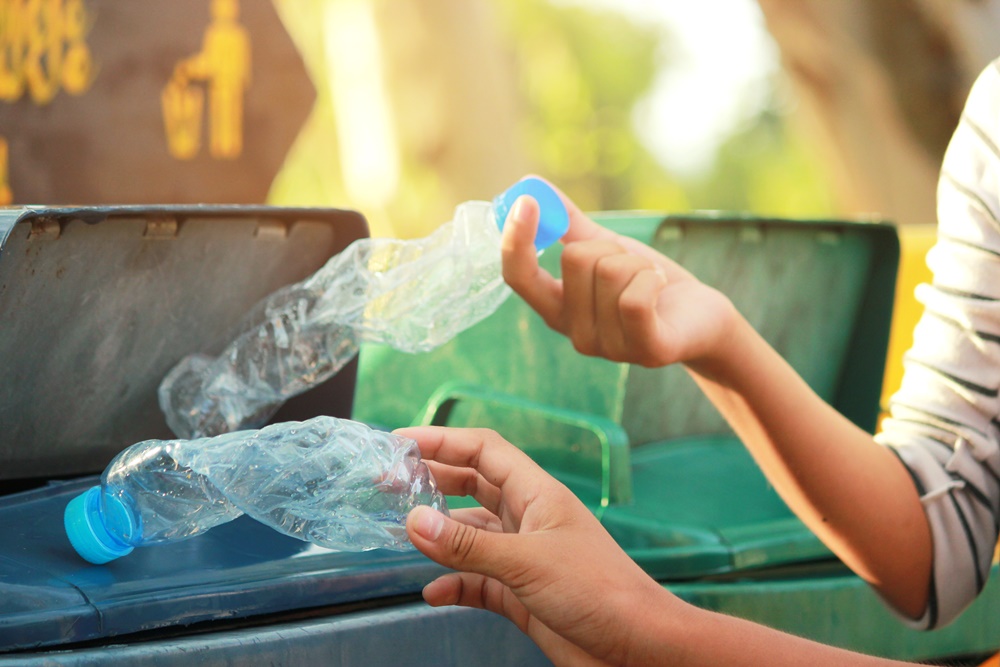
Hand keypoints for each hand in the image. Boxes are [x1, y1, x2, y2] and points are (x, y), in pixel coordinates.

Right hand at [403, 426, 678, 666]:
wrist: (638, 647)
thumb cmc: (599, 591)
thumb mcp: (527, 563)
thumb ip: (468, 545)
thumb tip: (413, 521)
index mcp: (537, 494)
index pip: (484, 450)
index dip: (442, 440)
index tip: (400, 442)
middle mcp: (528, 519)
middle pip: (472, 485)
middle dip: (433, 481)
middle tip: (389, 483)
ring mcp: (524, 556)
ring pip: (470, 535)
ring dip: (439, 535)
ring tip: (399, 533)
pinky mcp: (522, 594)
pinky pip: (477, 581)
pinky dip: (453, 584)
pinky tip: (432, 592)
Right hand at [501, 179, 736, 369]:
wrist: (704, 317)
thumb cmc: (651, 283)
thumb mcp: (608, 250)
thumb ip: (570, 226)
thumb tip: (534, 188)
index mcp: (558, 310)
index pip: (519, 278)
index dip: (516, 239)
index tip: (527, 201)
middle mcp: (576, 334)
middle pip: (574, 258)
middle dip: (610, 247)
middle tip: (632, 266)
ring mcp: (609, 348)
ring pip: (609, 271)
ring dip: (638, 263)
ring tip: (650, 280)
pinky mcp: (646, 351)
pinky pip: (636, 296)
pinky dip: (653, 277)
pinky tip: (661, 288)